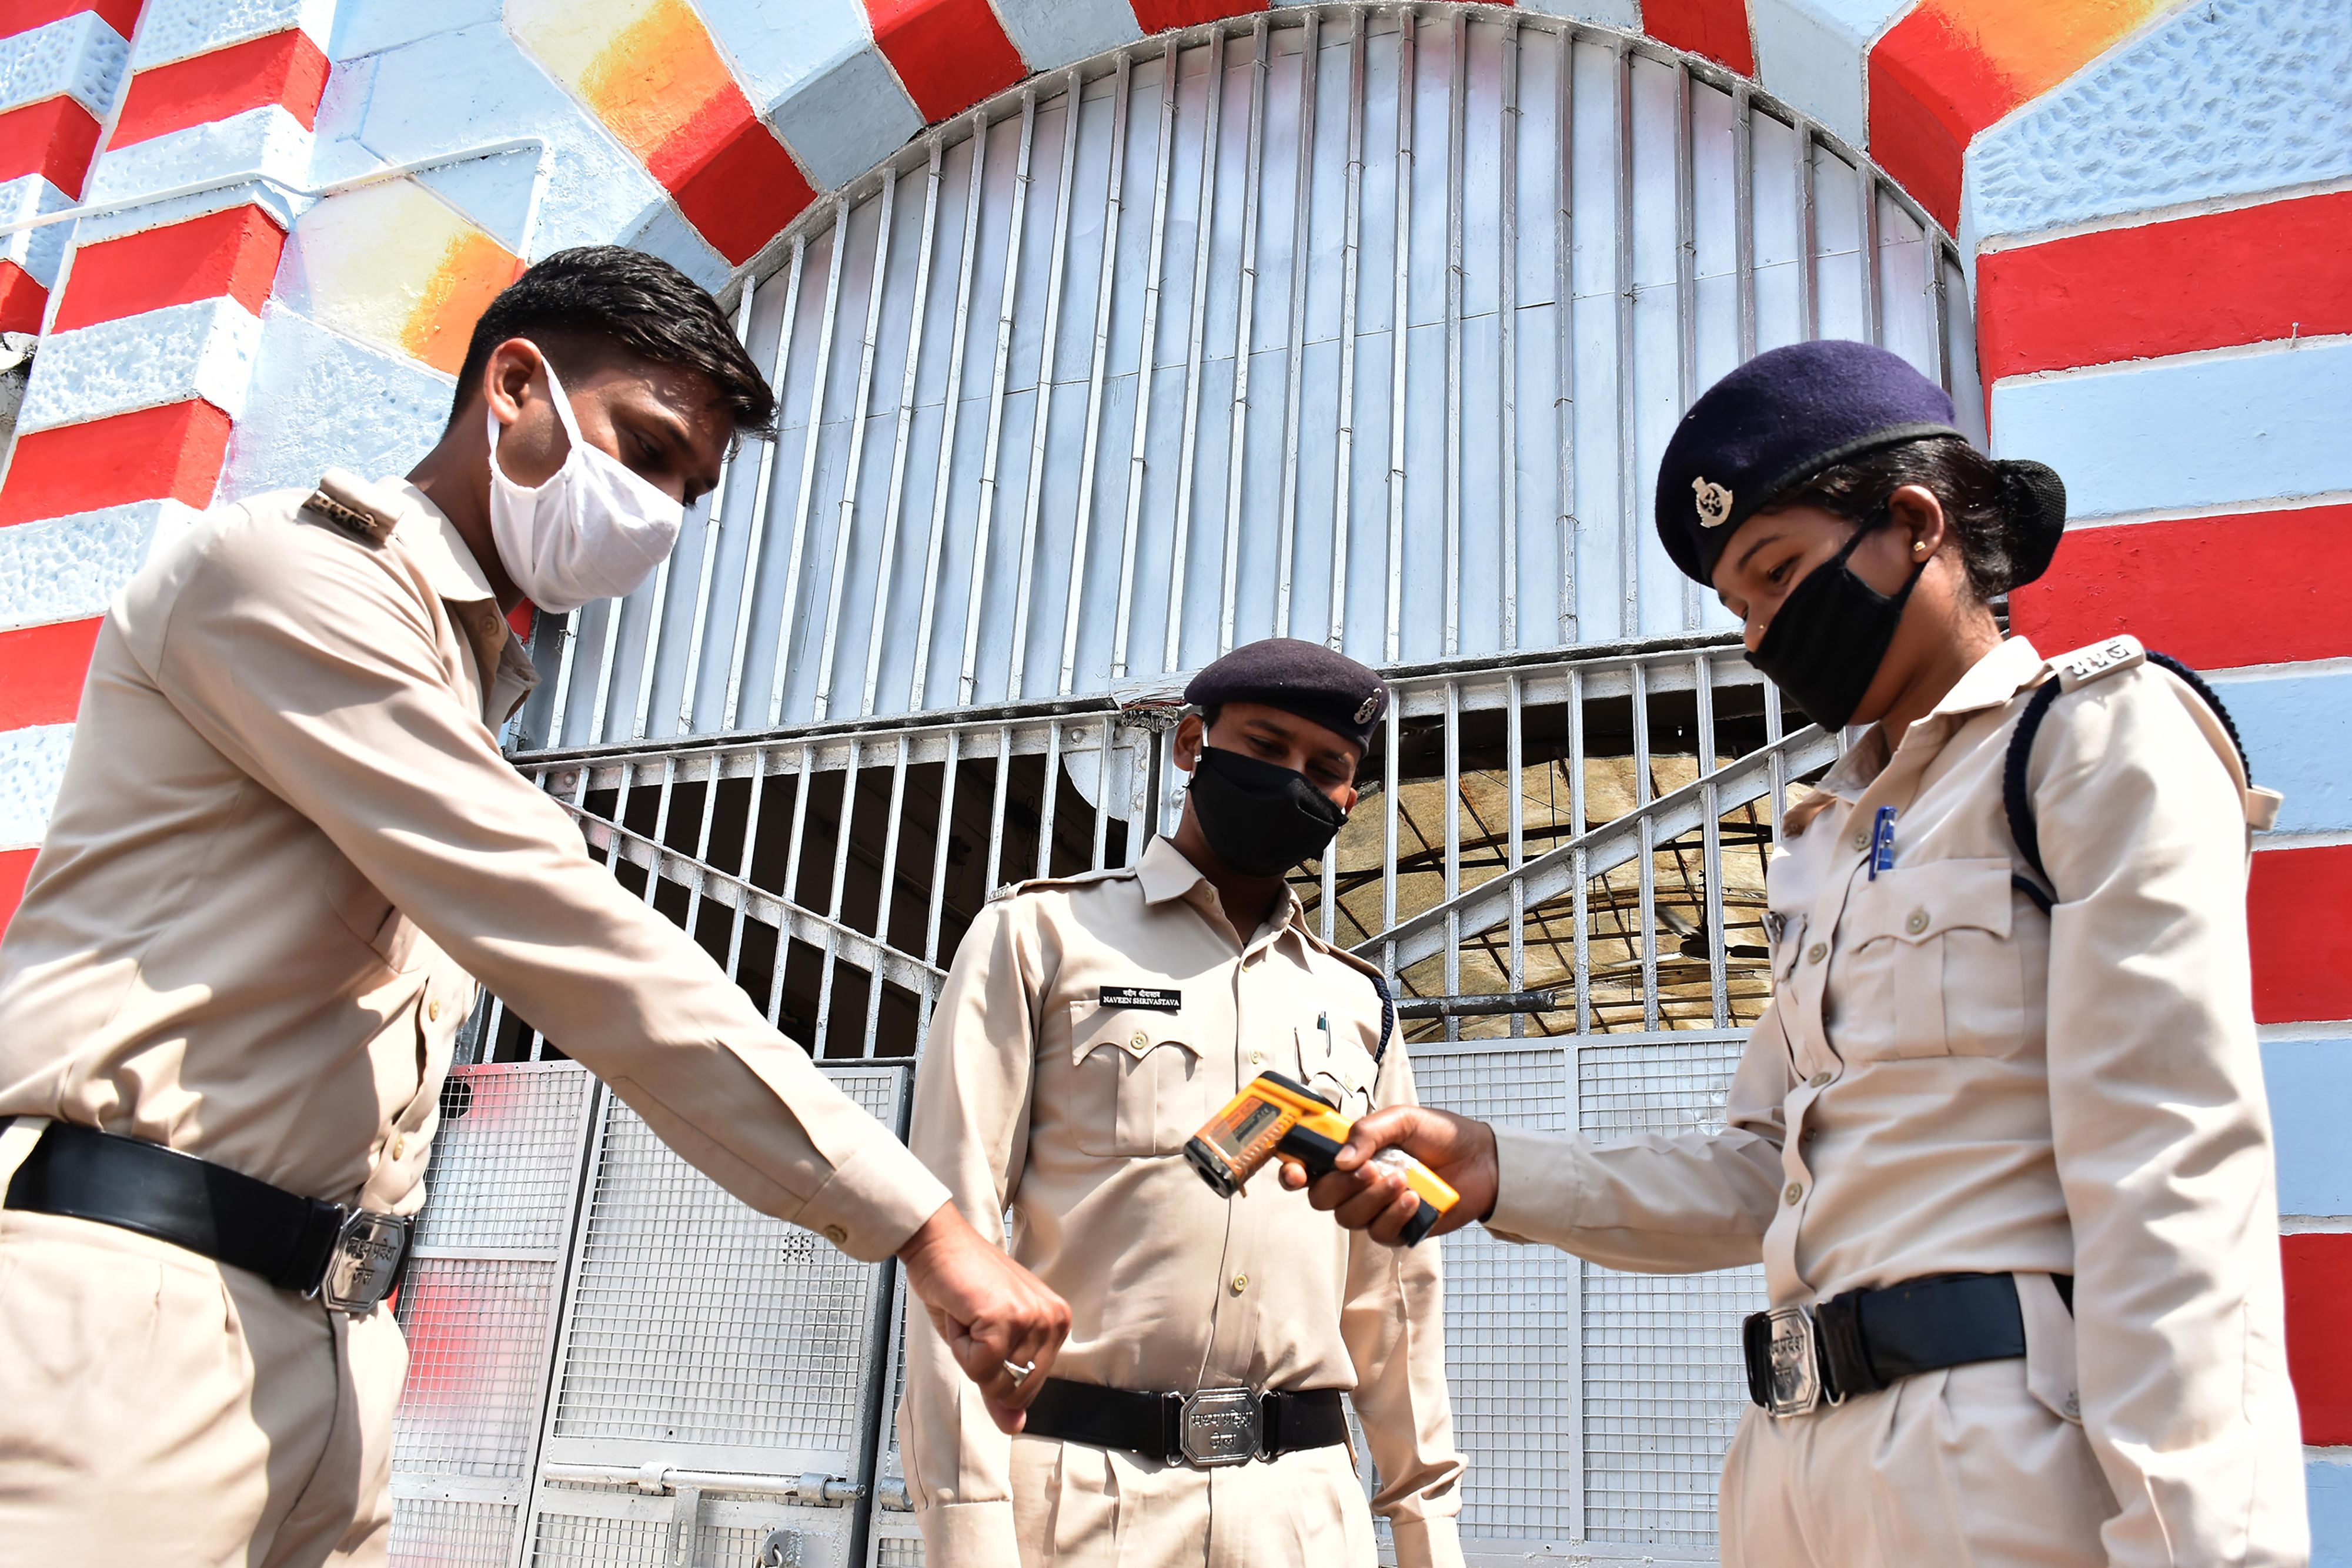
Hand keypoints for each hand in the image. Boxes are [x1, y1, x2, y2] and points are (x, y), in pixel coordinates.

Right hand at [898, 1202, 1070, 1434]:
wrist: (939, 1243)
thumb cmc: (962, 1285)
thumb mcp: (985, 1342)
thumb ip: (1003, 1386)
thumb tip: (1014, 1427)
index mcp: (1056, 1324)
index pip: (1029, 1389)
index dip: (993, 1372)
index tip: (984, 1331)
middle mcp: (1053, 1320)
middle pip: (1014, 1391)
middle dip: (980, 1366)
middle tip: (974, 1322)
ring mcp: (1032, 1317)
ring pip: (994, 1381)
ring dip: (967, 1353)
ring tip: (969, 1315)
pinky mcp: (1007, 1317)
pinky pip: (978, 1367)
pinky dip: (958, 1346)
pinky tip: (962, 1313)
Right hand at [1277, 1105, 1500, 1245]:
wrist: (1481, 1160)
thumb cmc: (1440, 1135)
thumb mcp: (1403, 1119)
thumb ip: (1368, 1132)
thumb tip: (1340, 1159)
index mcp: (1349, 1154)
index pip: (1307, 1167)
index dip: (1292, 1172)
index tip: (1297, 1172)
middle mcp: (1355, 1184)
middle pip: (1321, 1198)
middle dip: (1341, 1186)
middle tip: (1371, 1169)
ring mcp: (1375, 1209)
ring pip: (1349, 1218)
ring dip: (1373, 1199)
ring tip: (1402, 1180)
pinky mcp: (1397, 1230)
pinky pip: (1380, 1233)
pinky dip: (1395, 1215)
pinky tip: (1414, 1199)